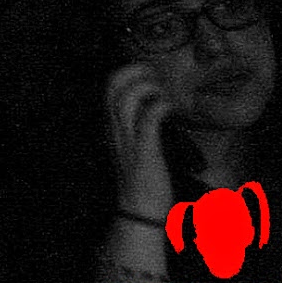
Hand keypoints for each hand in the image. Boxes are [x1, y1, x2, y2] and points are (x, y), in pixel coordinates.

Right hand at [105, 62, 175, 217]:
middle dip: (134, 72)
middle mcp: (115, 129)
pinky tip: (173, 107)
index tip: (149, 72)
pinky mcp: (145, 151)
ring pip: (126, 98)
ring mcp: (128, 139)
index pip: (108, 88)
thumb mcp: (136, 147)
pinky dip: (161, 106)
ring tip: (165, 91)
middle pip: (113, 86)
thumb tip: (159, 107)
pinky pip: (149, 118)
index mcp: (112, 127)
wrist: (141, 210)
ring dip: (148, 86)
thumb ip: (141, 126)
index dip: (127, 72)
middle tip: (156, 74)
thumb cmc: (144, 179)